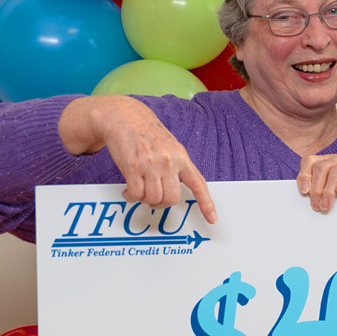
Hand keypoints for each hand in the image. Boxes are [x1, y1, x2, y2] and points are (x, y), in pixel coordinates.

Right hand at [59, 96, 215, 223]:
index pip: (198, 184)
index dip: (206, 203)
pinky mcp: (133, 166)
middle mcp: (169, 161)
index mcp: (181, 157)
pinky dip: (131, 197)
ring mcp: (151, 164)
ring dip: (145, 200)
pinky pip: (136, 194)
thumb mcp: (170, 146)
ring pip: (153, 199)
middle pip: (172, 198)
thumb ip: (177, 166)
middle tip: (154, 199)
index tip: (212, 219)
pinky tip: (129, 191)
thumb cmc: (147, 133)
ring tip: (139, 192)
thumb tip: (178, 188)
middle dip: (162, 204)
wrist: (124, 117)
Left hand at [296, 153, 336, 211]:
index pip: (309, 161)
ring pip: (336, 171)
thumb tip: (306, 194)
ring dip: (329, 190)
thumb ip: (316, 189)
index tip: (304, 192)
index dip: (304, 175)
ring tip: (326, 205)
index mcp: (325, 161)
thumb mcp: (327, 190)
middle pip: (321, 167)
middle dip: (317, 189)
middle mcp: (336, 159)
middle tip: (316, 205)